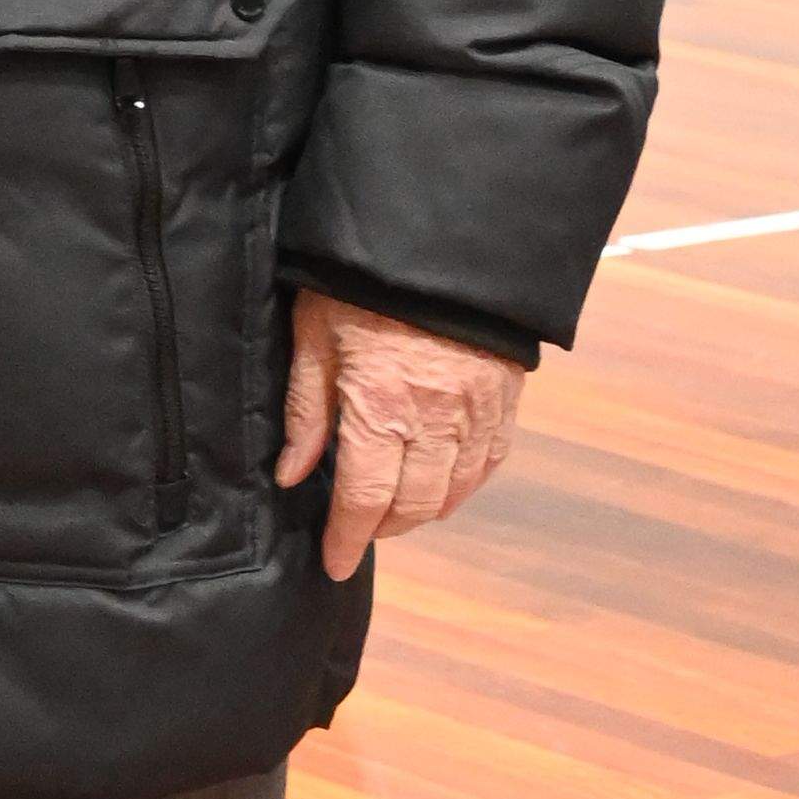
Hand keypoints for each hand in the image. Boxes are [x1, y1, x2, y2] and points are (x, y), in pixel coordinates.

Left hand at [276, 293, 524, 586]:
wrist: (440, 236)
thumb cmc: (361, 282)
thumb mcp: (315, 335)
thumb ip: (306, 411)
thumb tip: (291, 474)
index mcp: (380, 408)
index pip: (364, 499)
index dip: (346, 538)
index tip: (334, 562)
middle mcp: (435, 421)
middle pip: (413, 505)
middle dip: (382, 527)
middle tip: (358, 528)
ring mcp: (478, 411)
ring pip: (455, 490)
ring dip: (423, 510)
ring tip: (394, 508)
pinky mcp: (507, 397)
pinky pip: (491, 461)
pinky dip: (465, 482)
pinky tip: (444, 481)